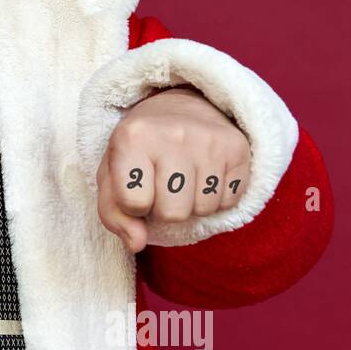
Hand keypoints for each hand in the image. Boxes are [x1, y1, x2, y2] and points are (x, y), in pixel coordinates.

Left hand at [96, 87, 249, 252]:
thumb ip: (113, 214)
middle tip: (164, 183)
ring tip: (185, 177)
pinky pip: (229, 201)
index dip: (135, 205)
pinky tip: (205, 174)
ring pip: (203, 209)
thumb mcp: (112, 175)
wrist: (180, 106)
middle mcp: (172, 134)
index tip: (137, 186)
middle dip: (165, 208)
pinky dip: (216, 197)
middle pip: (173, 213)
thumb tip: (136, 243)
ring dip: (192, 203)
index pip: (134, 204)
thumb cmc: (140, 150)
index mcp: (131, 137)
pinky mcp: (238, 147)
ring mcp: (209, 140)